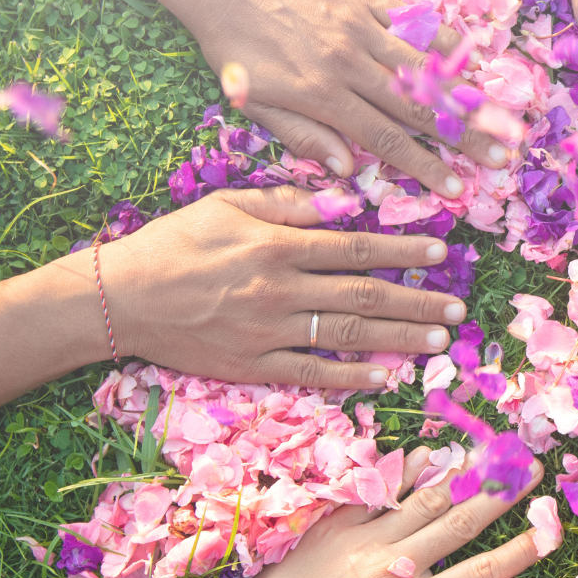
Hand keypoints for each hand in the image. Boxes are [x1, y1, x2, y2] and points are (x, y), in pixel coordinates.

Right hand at [78, 186, 465, 387]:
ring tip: (440, 339)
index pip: (356, 247)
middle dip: (417, 301)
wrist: (120, 298)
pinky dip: (354, 377)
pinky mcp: (253, 366)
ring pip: (348, 337)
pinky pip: (313, 374)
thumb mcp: (226, 206)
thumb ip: (287, 204)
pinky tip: (388, 376)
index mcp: (276, 245)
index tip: (442, 251)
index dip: (404, 249)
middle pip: (364, 297)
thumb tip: (345, 200)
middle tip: (457, 308)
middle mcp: (279, 290)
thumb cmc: (174, 244)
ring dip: (401, 338)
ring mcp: (268, 332)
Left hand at [154, 0, 508, 197]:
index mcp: (321, 94)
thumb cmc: (232, 46)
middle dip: (462, 136)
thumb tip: (350, 171)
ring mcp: (360, 26)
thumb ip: (303, 136)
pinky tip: (470, 59)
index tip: (455, 187)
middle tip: (499, 157)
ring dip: (464, 94)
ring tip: (497, 116)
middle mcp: (348, 61)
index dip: (424, 166)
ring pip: (423, 66)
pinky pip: (412, 22)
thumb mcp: (253, 101)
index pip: (385, 139)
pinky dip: (443, 41)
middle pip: (417, 107)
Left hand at [186, 449, 546, 577]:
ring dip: (461, 473)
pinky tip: (426, 455)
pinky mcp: (335, 527)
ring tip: (490, 450)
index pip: (480, 574)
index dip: (519, 553)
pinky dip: (404, 473)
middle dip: (501, 494)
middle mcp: (397, 564)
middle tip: (531, 467)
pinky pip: (377, 493)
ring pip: (423, 499)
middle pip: (460, 522)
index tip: (549, 532)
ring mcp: (365, 540)